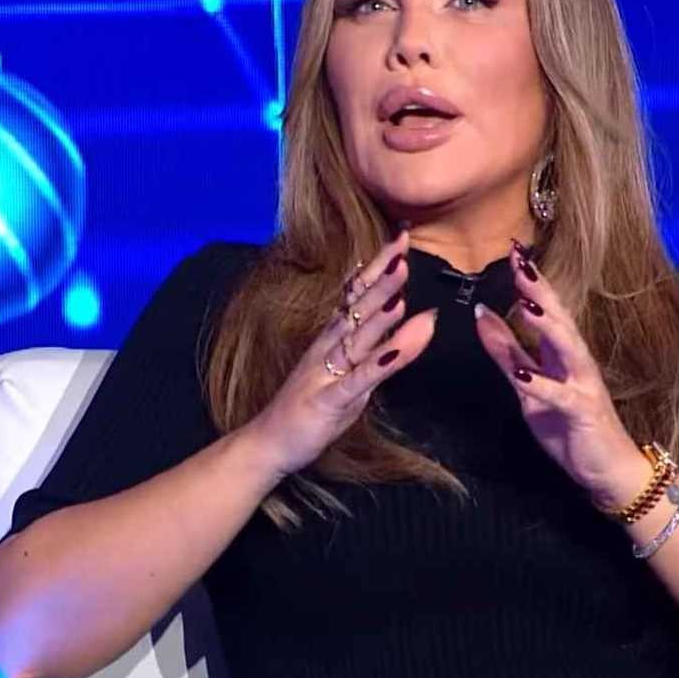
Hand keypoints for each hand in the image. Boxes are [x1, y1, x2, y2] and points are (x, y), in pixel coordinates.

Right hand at [240, 228, 437, 480]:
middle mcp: (329, 348)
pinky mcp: (330, 401)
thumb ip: (380, 345)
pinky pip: (357, 381)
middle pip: (358, 307)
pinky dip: (376, 364)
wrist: (269, 441)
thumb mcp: (352, 373)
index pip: (358, 294)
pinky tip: (394, 351)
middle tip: (404, 248)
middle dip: (383, 278)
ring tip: (401, 288)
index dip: (380, 266)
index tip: (402, 236)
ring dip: (380, 312)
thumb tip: (409, 316)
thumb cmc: (312, 404)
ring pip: (357, 338)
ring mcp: (328, 373)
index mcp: (334, 338)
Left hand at [472, 242, 646, 505]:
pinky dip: (541, 384)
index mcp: (561, 352)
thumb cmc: (569, 426)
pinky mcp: (583, 412)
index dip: (529, 279)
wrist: (608, 470)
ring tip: (526, 302)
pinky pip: (559, 396)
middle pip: (558, 317)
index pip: (545, 307)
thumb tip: (480, 314)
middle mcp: (575, 361)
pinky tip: (522, 375)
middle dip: (539, 288)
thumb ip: (506, 352)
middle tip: (520, 259)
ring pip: (566, 347)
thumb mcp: (528, 386)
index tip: (513, 248)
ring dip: (547, 324)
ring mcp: (582, 385)